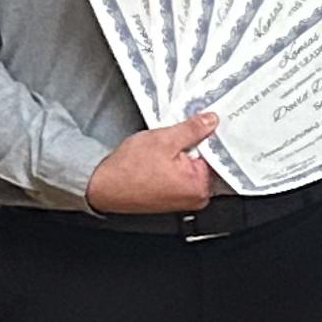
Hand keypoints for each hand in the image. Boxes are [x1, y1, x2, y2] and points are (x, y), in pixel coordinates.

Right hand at [87, 112, 219, 214]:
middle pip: (207, 161)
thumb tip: (211, 121)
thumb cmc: (128, 170)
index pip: (218, 154)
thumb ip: (192, 129)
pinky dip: (175, 164)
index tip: (203, 124)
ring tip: (164, 150)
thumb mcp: (164, 139)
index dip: (209, 135)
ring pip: (193, 166)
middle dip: (195, 145)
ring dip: (183, 154)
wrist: (103, 186)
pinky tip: (161, 159)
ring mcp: (185, 200)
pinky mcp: (173, 198)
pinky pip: (182, 175)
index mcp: (200, 186)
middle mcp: (197, 197)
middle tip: (176, 137)